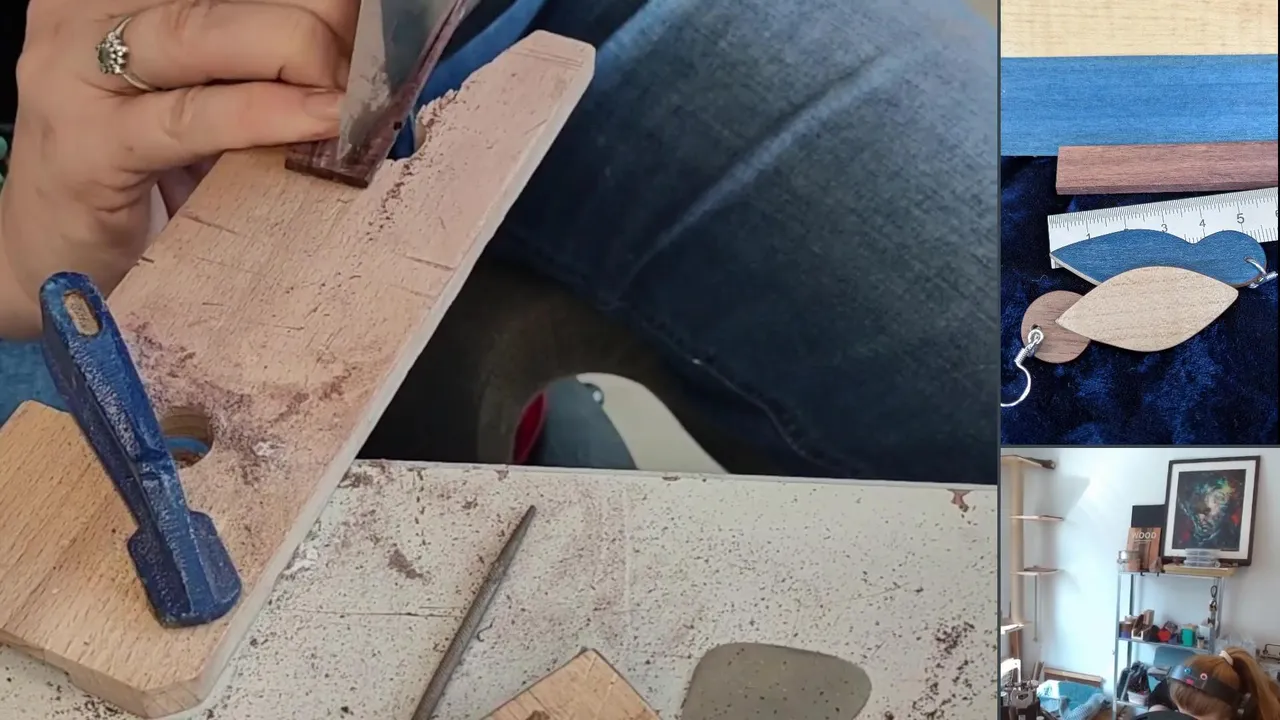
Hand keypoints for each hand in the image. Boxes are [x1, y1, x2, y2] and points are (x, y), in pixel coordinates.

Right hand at [0, 0, 356, 337]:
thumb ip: (257, 62)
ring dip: (298, 54)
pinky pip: (191, 117)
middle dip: (314, 15)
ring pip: (200, 33)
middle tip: (377, 52)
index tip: (370, 11)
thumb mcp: (201, 96)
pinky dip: (265, 114)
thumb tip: (361, 46)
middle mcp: (84, 14)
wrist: (50, 260)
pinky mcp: (85, 149)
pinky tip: (320, 118)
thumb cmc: (141, 171)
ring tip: (356, 88)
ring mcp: (74, 77)